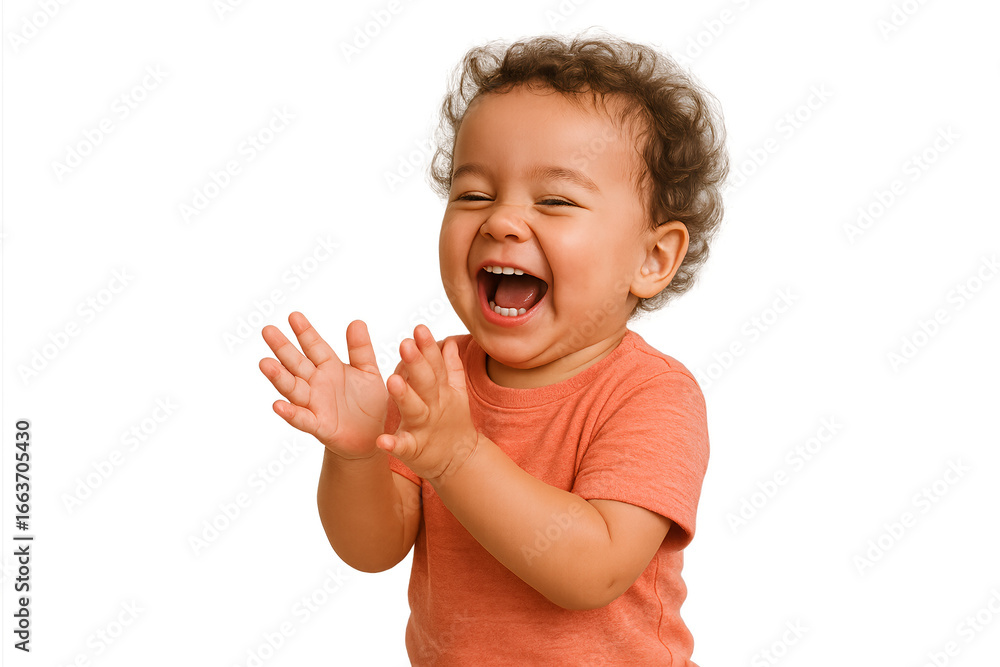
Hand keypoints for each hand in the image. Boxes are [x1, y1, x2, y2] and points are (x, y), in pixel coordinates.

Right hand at [260, 312, 386, 458]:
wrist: (374, 436)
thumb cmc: (369, 403)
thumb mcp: (368, 372)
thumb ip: (361, 349)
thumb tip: (356, 321)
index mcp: (330, 367)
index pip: (315, 346)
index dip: (305, 332)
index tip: (294, 316)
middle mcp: (317, 383)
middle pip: (297, 363)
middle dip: (283, 348)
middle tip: (267, 330)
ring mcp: (315, 404)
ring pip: (293, 388)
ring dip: (279, 377)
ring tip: (265, 363)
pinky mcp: (319, 426)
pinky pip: (302, 419)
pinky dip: (290, 413)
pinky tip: (277, 405)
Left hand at [376, 324, 478, 483]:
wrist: (459, 461)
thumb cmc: (452, 423)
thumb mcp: (455, 394)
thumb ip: (450, 367)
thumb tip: (449, 341)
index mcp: (440, 391)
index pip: (435, 365)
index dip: (428, 347)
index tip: (419, 328)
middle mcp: (433, 406)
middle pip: (426, 382)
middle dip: (416, 363)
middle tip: (406, 344)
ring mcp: (424, 427)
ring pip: (414, 409)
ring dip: (404, 396)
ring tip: (392, 381)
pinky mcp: (415, 449)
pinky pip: (404, 446)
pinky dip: (394, 444)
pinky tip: (382, 440)